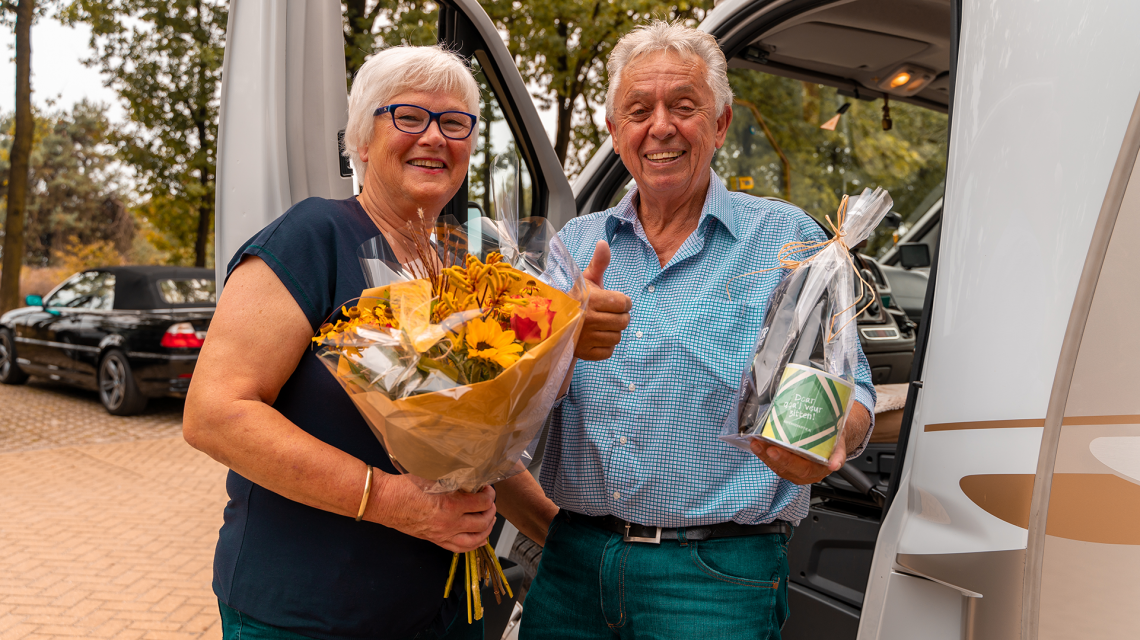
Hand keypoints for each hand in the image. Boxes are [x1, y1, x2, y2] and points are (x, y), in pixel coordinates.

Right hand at [372, 474, 496, 552]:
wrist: (385, 501)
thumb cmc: (405, 486)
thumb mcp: (433, 476)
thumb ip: (454, 478)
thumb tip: (470, 477)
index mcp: (451, 505)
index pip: (482, 503)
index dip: (490, 495)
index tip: (487, 489)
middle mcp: (449, 523)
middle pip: (483, 522)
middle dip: (491, 510)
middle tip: (489, 502)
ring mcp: (442, 535)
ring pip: (475, 539)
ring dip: (487, 529)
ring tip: (489, 519)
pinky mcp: (436, 540)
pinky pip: (460, 548)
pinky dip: (474, 544)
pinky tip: (480, 538)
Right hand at [576, 240, 631, 360]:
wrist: (552, 322)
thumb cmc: (575, 298)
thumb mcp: (585, 279)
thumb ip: (599, 263)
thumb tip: (603, 242)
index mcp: (590, 299)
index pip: (623, 303)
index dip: (623, 302)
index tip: (615, 301)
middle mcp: (588, 319)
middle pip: (624, 321)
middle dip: (620, 316)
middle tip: (609, 313)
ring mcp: (586, 338)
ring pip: (617, 337)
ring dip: (612, 331)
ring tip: (601, 325)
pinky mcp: (584, 353)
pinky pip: (608, 351)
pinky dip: (605, 346)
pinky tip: (596, 337)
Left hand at [749, 403, 871, 484]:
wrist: (834, 435)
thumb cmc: (835, 436)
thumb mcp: (840, 442)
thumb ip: (838, 453)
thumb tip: (836, 465)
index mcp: (819, 469)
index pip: (801, 469)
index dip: (787, 461)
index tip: (775, 451)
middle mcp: (805, 473)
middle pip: (786, 468)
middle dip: (771, 457)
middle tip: (761, 445)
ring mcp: (795, 469)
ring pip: (777, 465)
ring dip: (764, 454)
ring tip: (755, 442)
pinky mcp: (787, 463)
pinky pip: (774, 461)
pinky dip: (764, 452)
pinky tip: (756, 443)